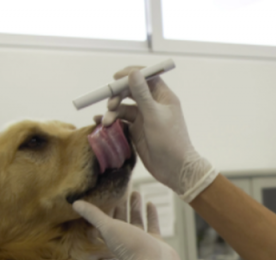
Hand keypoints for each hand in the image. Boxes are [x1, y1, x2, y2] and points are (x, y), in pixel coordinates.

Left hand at [73, 192, 183, 259]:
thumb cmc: (130, 246)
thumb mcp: (109, 227)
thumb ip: (93, 215)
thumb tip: (75, 202)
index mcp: (110, 237)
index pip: (103, 220)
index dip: (103, 207)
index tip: (103, 192)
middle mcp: (124, 239)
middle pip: (120, 219)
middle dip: (120, 205)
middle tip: (120, 189)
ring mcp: (140, 240)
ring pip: (136, 220)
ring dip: (135, 207)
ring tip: (135, 191)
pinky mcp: (153, 241)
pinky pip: (151, 225)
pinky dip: (150, 214)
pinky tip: (150, 203)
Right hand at [99, 67, 217, 202]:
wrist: (174, 169)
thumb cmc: (170, 141)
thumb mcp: (154, 115)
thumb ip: (142, 94)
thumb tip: (133, 73)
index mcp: (163, 97)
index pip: (147, 77)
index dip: (131, 74)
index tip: (116, 76)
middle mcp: (153, 105)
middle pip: (132, 91)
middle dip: (118, 95)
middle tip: (110, 104)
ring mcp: (145, 118)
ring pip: (124, 107)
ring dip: (113, 111)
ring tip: (107, 121)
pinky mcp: (137, 131)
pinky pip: (122, 121)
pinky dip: (112, 121)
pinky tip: (101, 123)